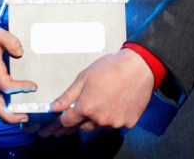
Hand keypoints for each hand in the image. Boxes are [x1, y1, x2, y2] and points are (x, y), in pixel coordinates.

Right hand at [0, 26, 36, 124]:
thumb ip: (11, 41)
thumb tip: (20, 53)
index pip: (6, 85)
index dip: (20, 88)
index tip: (33, 87)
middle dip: (9, 116)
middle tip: (25, 117)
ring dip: (5, 116)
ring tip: (20, 117)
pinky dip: (2, 111)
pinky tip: (12, 110)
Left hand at [38, 48, 152, 136]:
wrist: (139, 67)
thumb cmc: (111, 68)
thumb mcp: (84, 78)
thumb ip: (68, 96)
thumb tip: (54, 108)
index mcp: (86, 108)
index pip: (67, 122)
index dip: (63, 119)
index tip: (61, 119)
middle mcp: (100, 119)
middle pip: (83, 125)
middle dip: (81, 117)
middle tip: (88, 103)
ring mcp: (115, 123)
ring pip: (100, 125)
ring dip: (98, 117)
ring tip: (105, 98)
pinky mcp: (128, 122)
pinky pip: (116, 123)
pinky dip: (114, 115)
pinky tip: (117, 102)